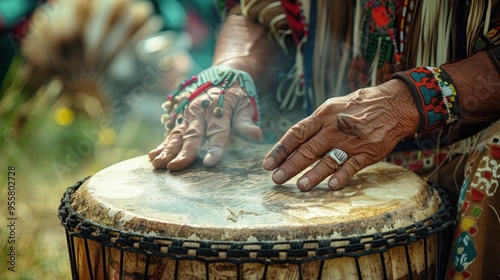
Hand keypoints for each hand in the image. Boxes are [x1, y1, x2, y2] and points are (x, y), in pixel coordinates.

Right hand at [149, 85, 261, 170]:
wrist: (221, 75)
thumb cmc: (236, 95)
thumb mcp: (245, 105)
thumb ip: (246, 122)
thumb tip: (257, 135)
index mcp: (219, 110)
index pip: (218, 133)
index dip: (215, 148)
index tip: (210, 163)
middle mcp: (200, 113)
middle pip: (193, 136)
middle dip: (184, 152)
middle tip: (175, 167)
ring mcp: (188, 115)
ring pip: (177, 135)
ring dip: (167, 150)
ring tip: (158, 164)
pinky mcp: (180, 119)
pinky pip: (170, 133)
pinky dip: (161, 145)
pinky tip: (152, 156)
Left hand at [262, 79, 418, 190]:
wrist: (394, 104)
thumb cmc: (357, 107)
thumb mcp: (333, 107)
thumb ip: (315, 124)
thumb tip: (294, 142)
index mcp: (323, 115)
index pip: (297, 133)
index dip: (280, 149)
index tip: (267, 164)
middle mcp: (334, 128)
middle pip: (308, 149)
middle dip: (290, 165)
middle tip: (276, 179)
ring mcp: (351, 140)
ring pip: (329, 159)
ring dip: (314, 174)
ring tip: (300, 186)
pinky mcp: (368, 152)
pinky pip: (353, 165)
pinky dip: (342, 175)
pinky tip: (331, 185)